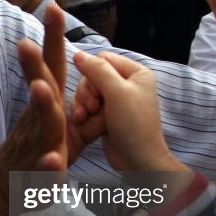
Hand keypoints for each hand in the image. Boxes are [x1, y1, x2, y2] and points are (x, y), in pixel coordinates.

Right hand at [0, 4, 68, 215]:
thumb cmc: (38, 152)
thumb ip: (80, 110)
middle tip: (26, 42)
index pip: (52, 67)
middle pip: (39, 87)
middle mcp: (37, 119)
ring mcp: (35, 144)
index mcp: (47, 105)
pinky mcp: (37, 172)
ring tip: (41, 88)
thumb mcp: (63, 129)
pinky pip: (45, 167)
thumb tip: (96, 87)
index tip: (54, 7)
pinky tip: (54, 158)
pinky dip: (49, 163)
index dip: (53, 39)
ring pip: (40, 124)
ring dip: (41, 106)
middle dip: (34, 64)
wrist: (5, 189)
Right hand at [67, 50, 180, 171]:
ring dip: (82, 104)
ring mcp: (115, 100)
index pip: (103, 59)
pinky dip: (83, 113)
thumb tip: (78, 54)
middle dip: (86, 92)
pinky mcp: (105, 114)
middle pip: (92, 75)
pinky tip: (83, 122)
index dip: (93, 73)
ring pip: (86, 91)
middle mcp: (126, 83)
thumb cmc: (134, 126)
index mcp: (135, 72)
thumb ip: (98, 70)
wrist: (137, 161)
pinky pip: (86, 105)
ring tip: (85, 118)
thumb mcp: (117, 93)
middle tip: (91, 108)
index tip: (96, 93)